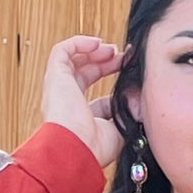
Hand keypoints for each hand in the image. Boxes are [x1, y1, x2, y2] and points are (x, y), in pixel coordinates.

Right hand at [42, 35, 128, 169]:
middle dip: (106, 62)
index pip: (99, 98)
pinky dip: (80, 43)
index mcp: (83, 120)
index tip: (129, 72)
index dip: (114, 83)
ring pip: (74, 61)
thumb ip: (129, 113)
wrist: (77, 149)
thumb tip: (138, 97)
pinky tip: (97, 44)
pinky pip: (62, 50)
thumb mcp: (120, 130)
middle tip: (123, 57)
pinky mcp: (55, 76)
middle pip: (86, 75)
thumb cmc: (95, 149)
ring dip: (94, 51)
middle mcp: (69, 104)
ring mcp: (60, 89)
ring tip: (111, 49)